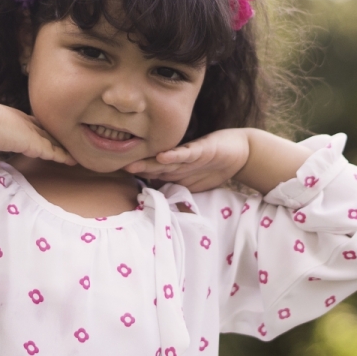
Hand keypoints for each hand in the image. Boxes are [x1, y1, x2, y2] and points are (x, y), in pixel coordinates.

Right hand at [0, 97, 75, 164]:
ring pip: (52, 140)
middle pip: (45, 130)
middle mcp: (24, 121)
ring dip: (63, 146)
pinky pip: (53, 151)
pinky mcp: (34, 143)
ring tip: (75, 152)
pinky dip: (63, 156)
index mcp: (12, 116)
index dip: (39, 129)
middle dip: (55, 136)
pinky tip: (73, 160)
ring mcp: (31, 131)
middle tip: (67, 141)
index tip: (46, 134)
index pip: (30, 124)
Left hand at [123, 128, 249, 191]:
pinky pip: (186, 153)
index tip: (116, 179)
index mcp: (175, 170)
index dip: (136, 176)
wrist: (241, 151)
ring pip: (165, 161)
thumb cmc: (215, 165)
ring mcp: (189, 156)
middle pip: (153, 167)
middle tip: (114, 169)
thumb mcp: (194, 183)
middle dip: (136, 169)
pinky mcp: (202, 150)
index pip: (151, 175)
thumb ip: (178, 190)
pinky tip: (162, 156)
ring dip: (148, 163)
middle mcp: (178, 162)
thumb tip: (161, 205)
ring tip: (131, 165)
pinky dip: (175, 155)